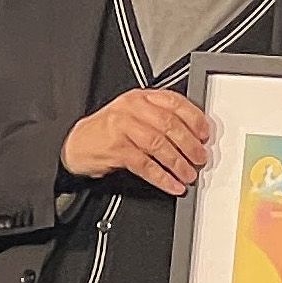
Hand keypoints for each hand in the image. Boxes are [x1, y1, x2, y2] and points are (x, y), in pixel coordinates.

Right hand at [61, 88, 210, 195]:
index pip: (174, 102)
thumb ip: (158, 117)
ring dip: (178, 163)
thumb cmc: (107, 131)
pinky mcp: (117, 150)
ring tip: (188, 174)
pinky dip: (162, 177)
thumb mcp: (132, 115)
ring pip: (158, 145)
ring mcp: (123, 128)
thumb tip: (192, 134)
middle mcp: (132, 109)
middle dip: (189, 144)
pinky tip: (172, 184)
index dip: (194, 118)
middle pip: (169, 125)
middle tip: (200, 157)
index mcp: (140, 98)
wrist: (77, 144)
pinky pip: (145, 165)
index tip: (205, 133)